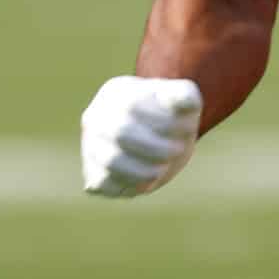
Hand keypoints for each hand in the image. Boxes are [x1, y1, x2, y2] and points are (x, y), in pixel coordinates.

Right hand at [81, 75, 202, 197]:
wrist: (162, 137)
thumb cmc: (172, 114)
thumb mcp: (184, 99)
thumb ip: (185, 95)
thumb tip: (181, 99)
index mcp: (115, 92)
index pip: (132, 105)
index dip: (163, 121)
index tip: (188, 127)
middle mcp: (95, 118)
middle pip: (120, 133)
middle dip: (156, 146)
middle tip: (178, 150)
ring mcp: (90, 146)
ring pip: (111, 161)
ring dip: (146, 168)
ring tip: (163, 167)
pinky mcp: (93, 174)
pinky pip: (103, 184)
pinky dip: (129, 185)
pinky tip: (147, 180)